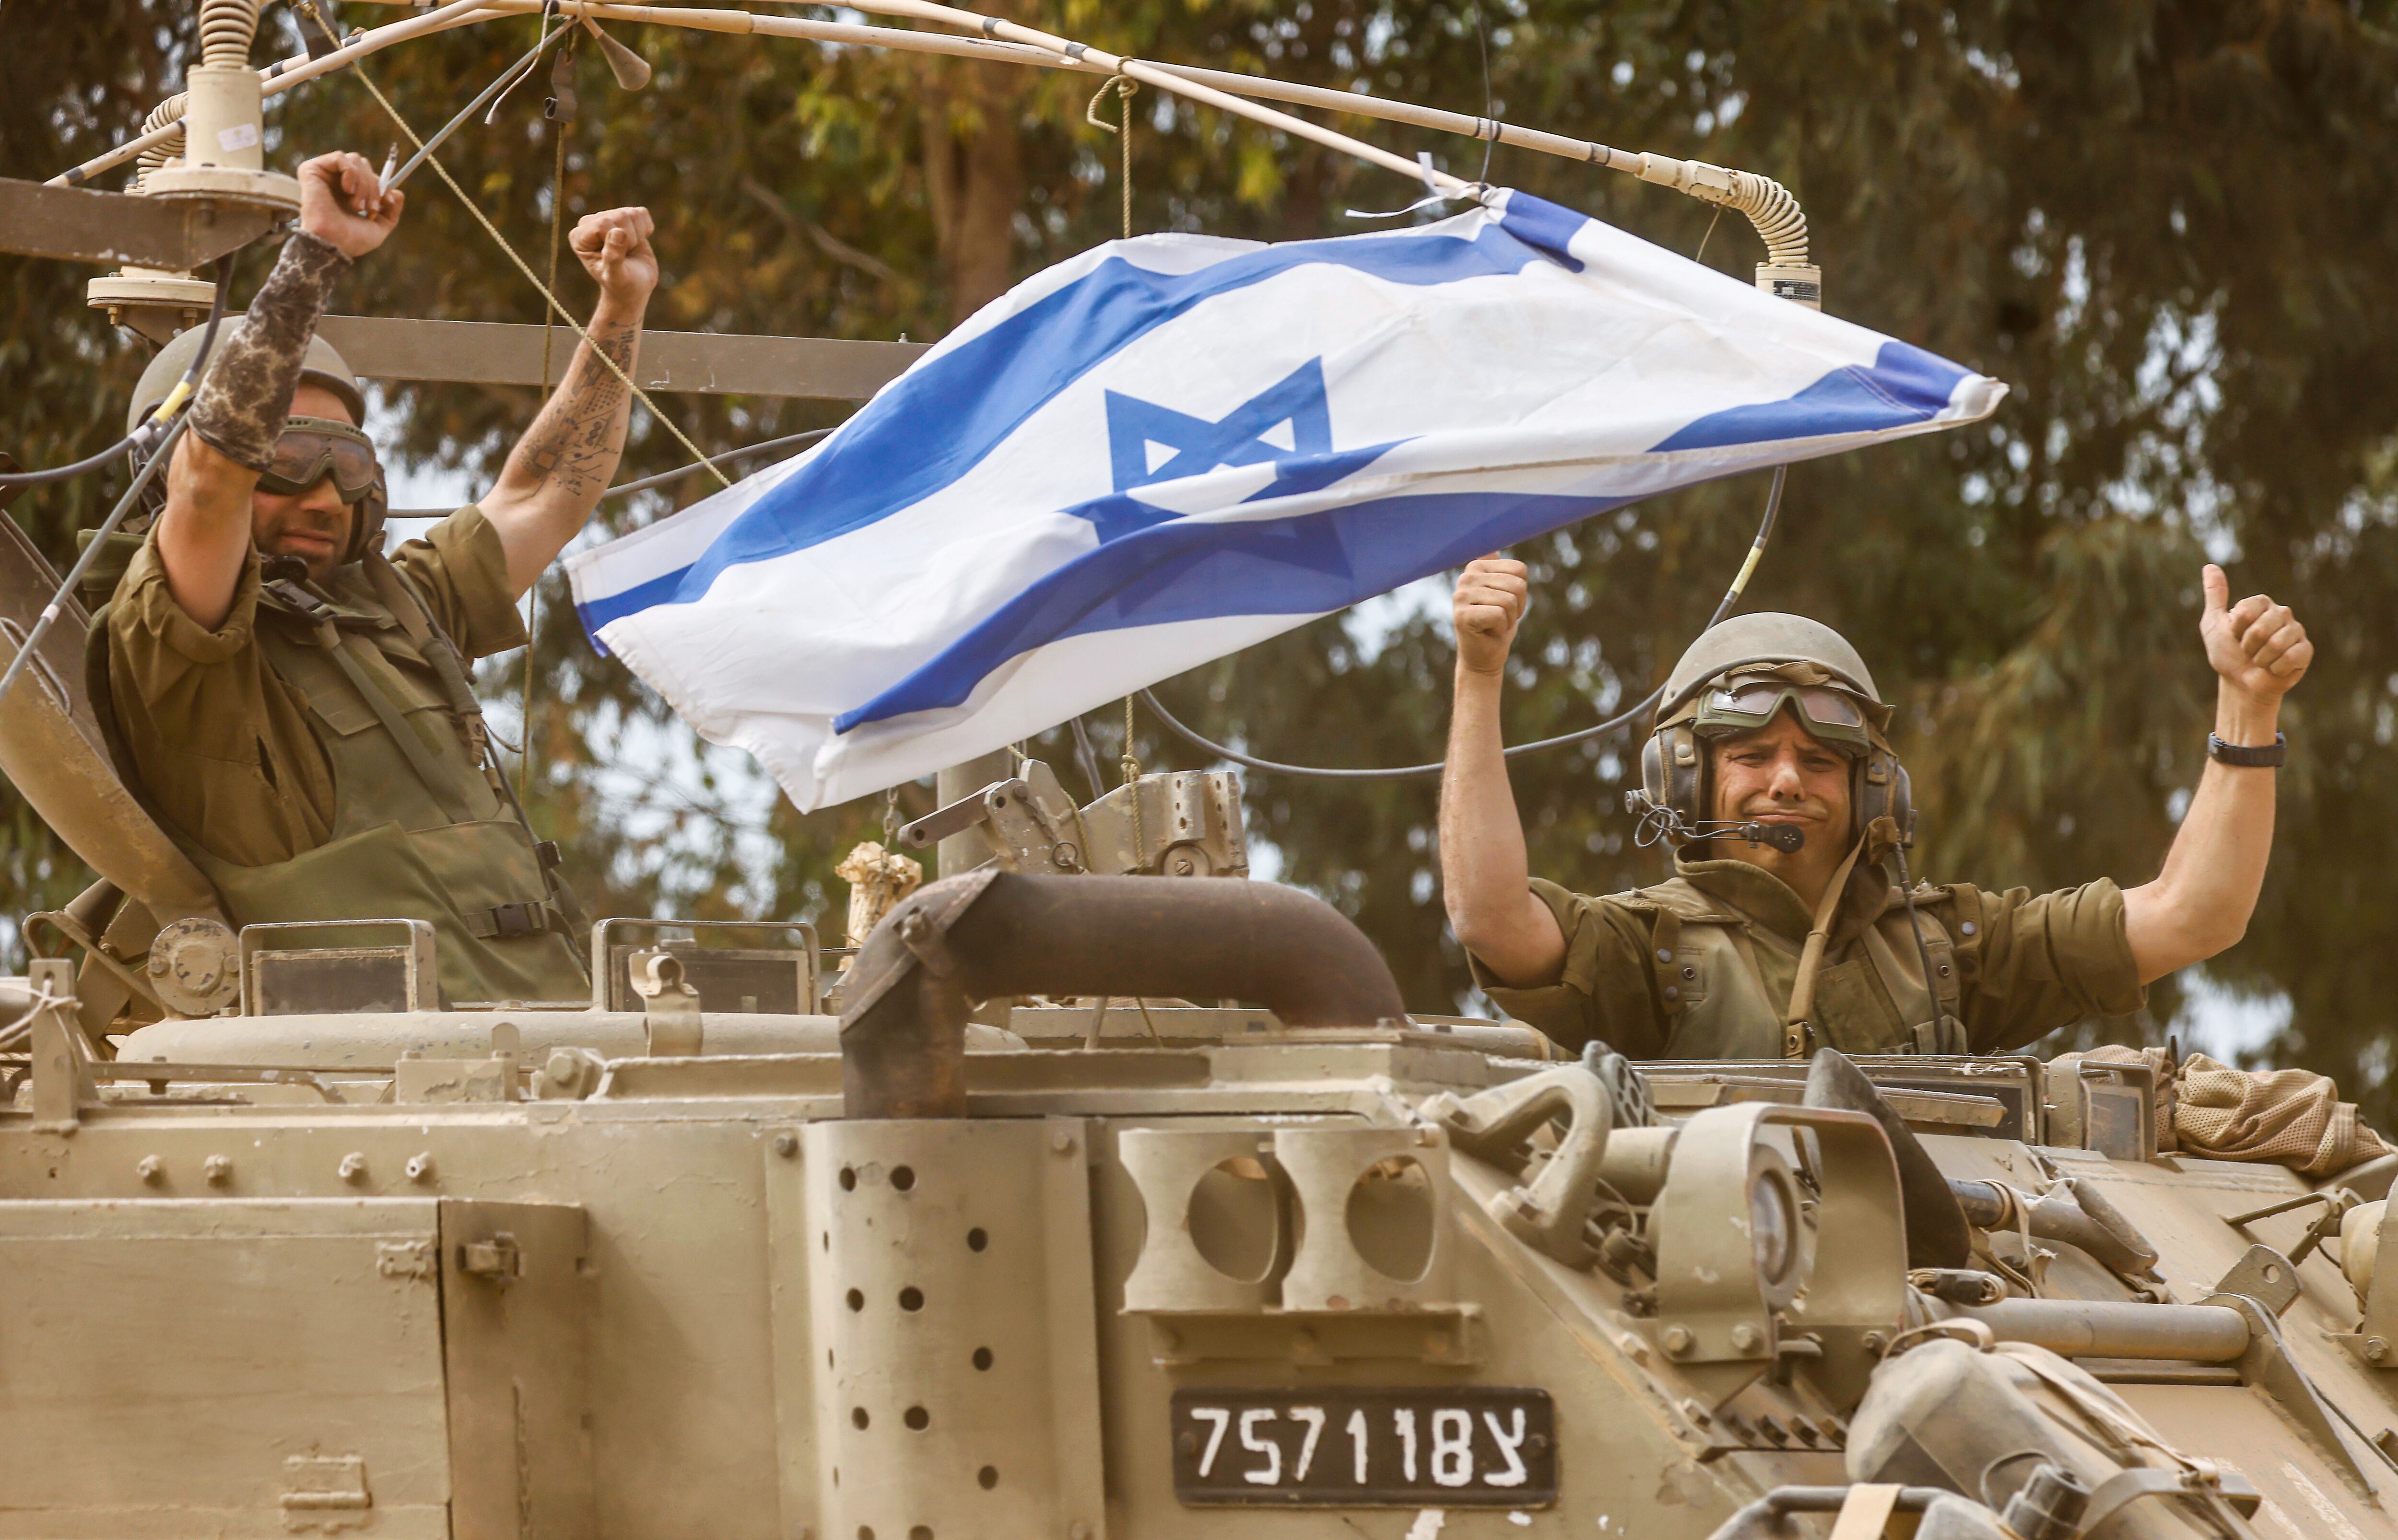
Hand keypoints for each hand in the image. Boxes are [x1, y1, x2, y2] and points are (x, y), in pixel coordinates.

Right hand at [295, 151, 402, 257]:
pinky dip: (351, 173)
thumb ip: (391, 212)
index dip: (383, 186)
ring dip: (363, 183)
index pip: (370, 175)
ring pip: (355, 160)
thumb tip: (399, 193)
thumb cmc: (351, 240)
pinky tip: (347, 190)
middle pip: (364, 165)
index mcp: (348, 193)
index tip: (388, 203)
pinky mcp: (311, 169)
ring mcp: (324, 174)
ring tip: (357, 205)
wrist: (332, 243)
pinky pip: (340, 157)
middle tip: (370, 208)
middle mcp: (335, 181)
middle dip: (374, 186)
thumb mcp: (379, 228)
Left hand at [571, 206, 658, 308]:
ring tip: (629, 250)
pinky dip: (646, 230)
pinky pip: (641, 213)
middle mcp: (590, 223)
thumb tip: (618, 232)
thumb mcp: (616, 277)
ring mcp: (608, 217)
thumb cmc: (621, 286)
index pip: (603, 223)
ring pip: (631, 214)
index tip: (617, 258)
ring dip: (638, 236)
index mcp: (579, 237)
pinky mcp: (625, 217)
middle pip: (619, 216)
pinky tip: (637, 242)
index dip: (617, 242)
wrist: (633, 288)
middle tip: (625, 256)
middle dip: (629, 239)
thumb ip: (613, 257)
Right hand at [1454, 555, 1528, 676]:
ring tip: (1494, 625)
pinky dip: (1500, 628)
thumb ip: (1498, 571)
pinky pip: (1499, 615)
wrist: (1483, 658)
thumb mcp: (1503, 593)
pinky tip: (1488, 632)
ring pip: (1509, 601)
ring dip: (1509, 619)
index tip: (1506, 604)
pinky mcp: (1462, 616)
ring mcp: (1461, 596)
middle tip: (1501, 618)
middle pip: (1516, 585)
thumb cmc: (1496, 625)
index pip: (1520, 570)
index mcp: (1476, 567)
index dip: (1521, 592)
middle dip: (1517, 607)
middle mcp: (1466, 577)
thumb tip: (1490, 549)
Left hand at [2200, 563, 2311, 705]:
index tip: (2234, 635)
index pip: (2247, 610)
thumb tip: (2209, 566)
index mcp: (2261, 604)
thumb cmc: (2227, 653)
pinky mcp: (2305, 650)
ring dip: (2261, 658)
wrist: (2241, 683)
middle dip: (2248, 646)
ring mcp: (2296, 631)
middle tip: (2247, 651)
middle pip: (2262, 628)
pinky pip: (2292, 657)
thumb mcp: (2213, 624)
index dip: (2236, 629)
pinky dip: (2276, 668)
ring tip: (2260, 660)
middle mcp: (2282, 613)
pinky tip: (2274, 668)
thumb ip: (2215, 596)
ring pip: (2277, 643)